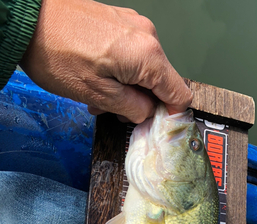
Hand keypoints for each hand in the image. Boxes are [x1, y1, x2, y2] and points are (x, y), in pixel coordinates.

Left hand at [20, 0, 191, 122]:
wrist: (28, 17)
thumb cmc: (58, 54)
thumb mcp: (99, 94)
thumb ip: (134, 109)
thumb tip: (148, 112)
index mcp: (148, 56)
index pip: (180, 94)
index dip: (170, 115)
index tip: (152, 124)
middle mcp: (148, 36)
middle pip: (160, 83)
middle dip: (140, 102)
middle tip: (111, 111)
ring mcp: (134, 25)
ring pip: (143, 70)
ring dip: (126, 89)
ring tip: (97, 94)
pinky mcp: (120, 21)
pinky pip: (131, 55)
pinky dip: (119, 71)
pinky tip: (96, 76)